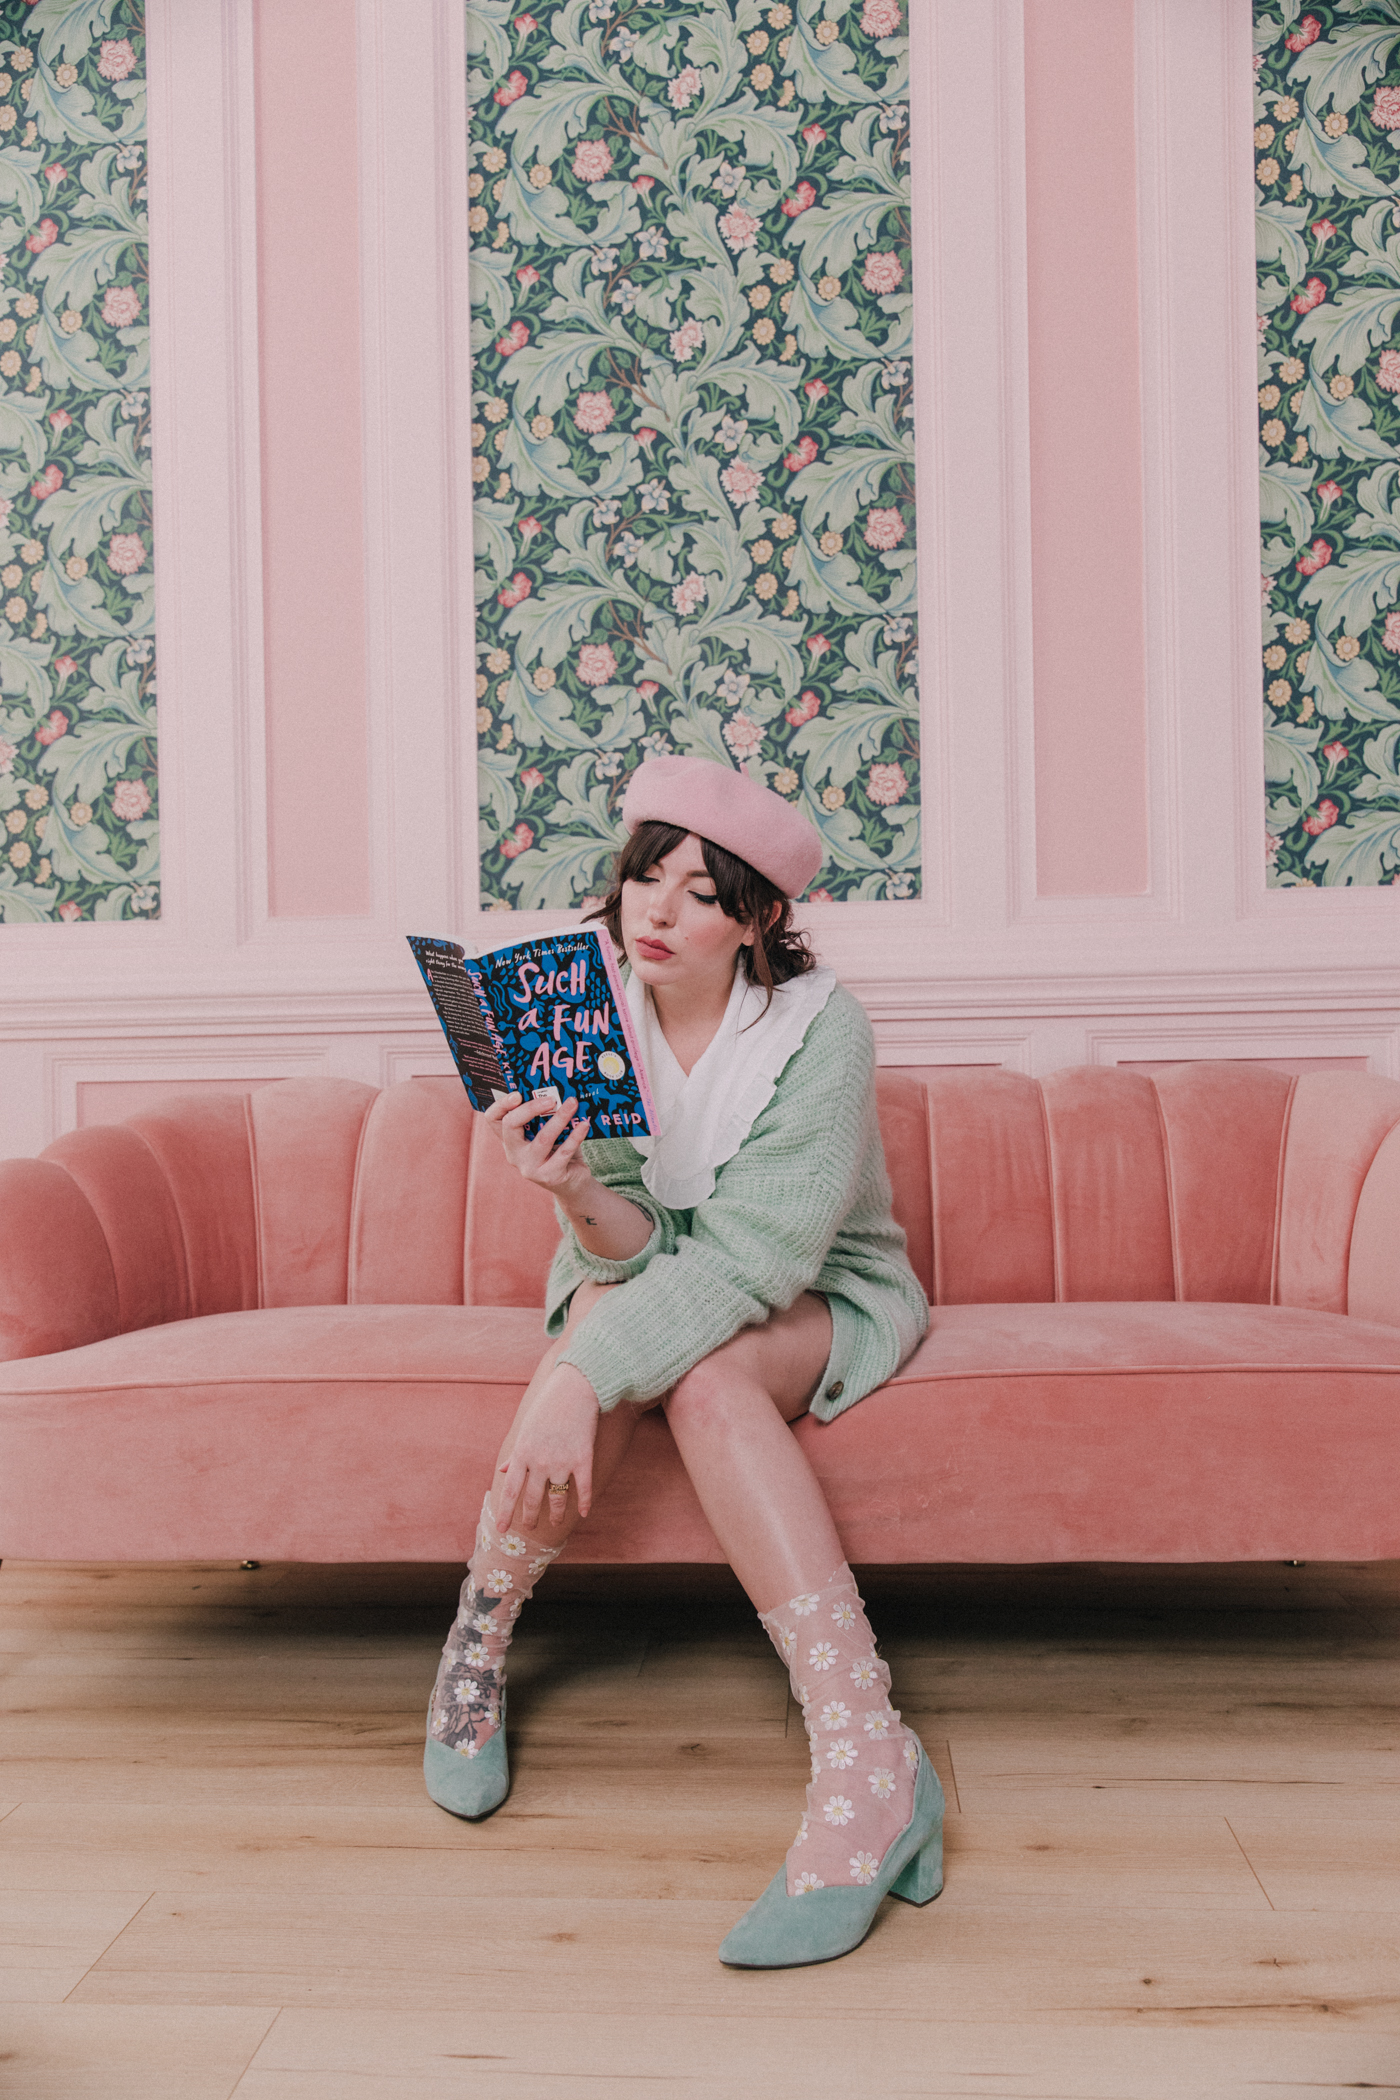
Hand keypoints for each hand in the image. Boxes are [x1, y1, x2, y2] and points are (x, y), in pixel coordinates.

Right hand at [485, 1092, 593, 1200]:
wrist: (573, 1182)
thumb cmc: (558, 1150)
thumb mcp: (547, 1132)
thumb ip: (545, 1117)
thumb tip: (559, 1092)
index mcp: (509, 1140)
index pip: (493, 1119)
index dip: (500, 1105)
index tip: (517, 1094)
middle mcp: (514, 1154)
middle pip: (510, 1125)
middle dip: (530, 1108)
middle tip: (551, 1099)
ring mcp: (529, 1167)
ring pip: (542, 1138)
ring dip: (560, 1118)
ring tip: (573, 1103)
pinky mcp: (548, 1176)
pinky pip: (564, 1152)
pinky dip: (575, 1136)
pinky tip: (584, 1125)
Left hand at [495, 1362, 600, 1531]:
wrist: (575, 1388)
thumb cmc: (547, 1406)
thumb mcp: (525, 1429)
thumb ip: (515, 1453)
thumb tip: (503, 1469)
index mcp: (522, 1453)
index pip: (510, 1490)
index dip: (505, 1512)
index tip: (501, 1529)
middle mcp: (539, 1462)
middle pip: (533, 1499)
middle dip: (530, 1516)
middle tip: (529, 1527)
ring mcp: (561, 1462)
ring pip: (557, 1498)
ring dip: (556, 1514)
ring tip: (556, 1522)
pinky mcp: (582, 1459)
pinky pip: (583, 1488)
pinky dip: (584, 1503)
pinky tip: (584, 1513)